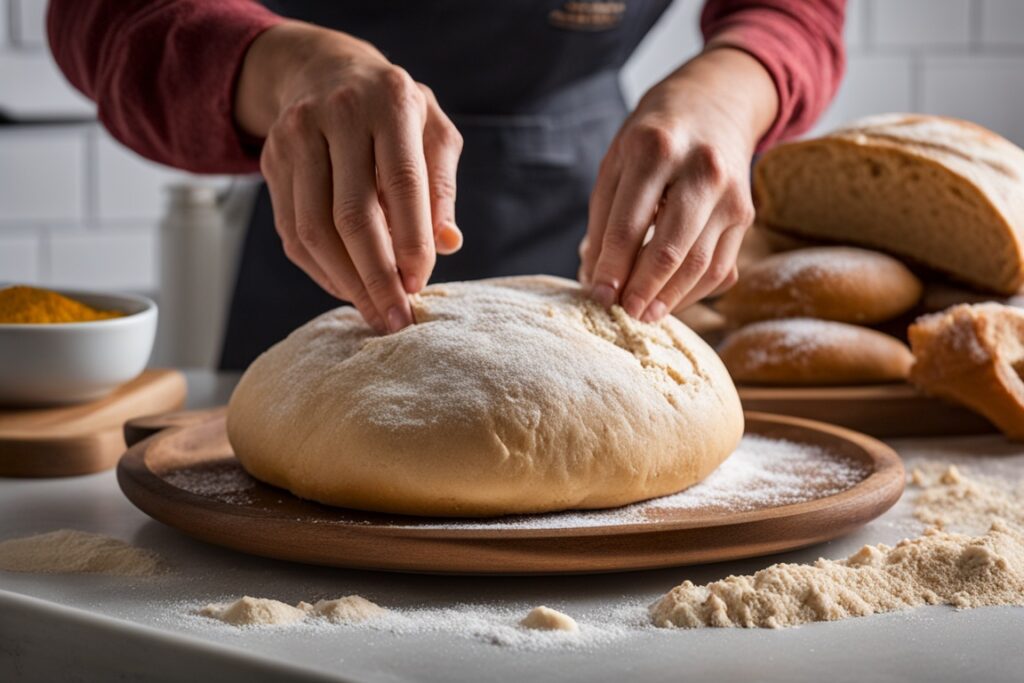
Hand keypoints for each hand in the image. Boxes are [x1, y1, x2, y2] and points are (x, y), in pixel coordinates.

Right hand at [235, 22, 463, 332]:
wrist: (325, 71)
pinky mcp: (272, 162)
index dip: (411, 240)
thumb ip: (441, 187)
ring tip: (376, 313)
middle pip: (352, 213)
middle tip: (397, 317)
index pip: (401, 181)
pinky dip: (322, 271)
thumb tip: (448, 243)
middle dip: (377, 276)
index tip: (420, 284)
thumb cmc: (394, 113)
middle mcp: (338, 114)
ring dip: (347, 282)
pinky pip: (293, 232)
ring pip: (315, 230)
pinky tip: (349, 289)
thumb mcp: (433, 133)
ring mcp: (296, 137)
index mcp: (390, 102)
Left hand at [579, 47, 777, 320]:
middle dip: (643, 290)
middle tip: (623, 313)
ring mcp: (731, 194)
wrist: (716, 101)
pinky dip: (693, 292)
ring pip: (701, 265)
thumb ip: (604, 220)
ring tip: (643, 314)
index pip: (629, 223)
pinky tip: (668, 300)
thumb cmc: (654, 137)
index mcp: (655, 149)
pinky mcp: (746, 214)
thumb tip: (596, 279)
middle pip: (670, 249)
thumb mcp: (617, 161)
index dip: (611, 267)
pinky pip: (721, 268)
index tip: (597, 295)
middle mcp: (700, 169)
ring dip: (669, 299)